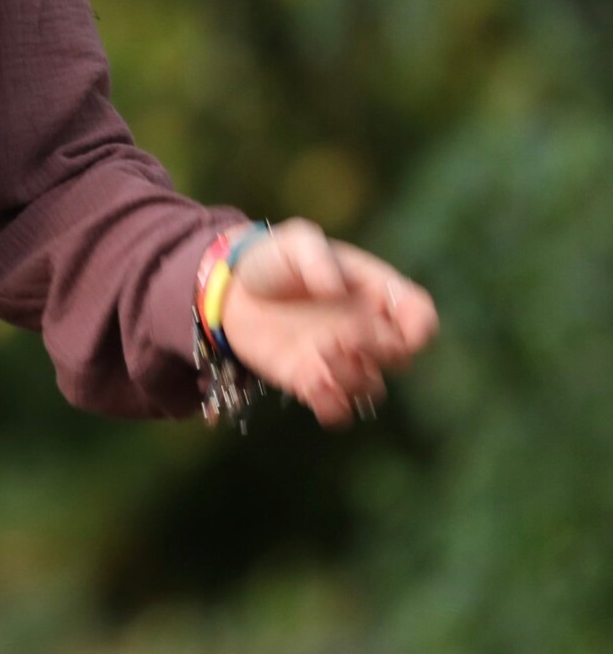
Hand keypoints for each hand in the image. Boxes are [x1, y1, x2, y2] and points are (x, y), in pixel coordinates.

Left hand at [214, 218, 438, 428]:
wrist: (233, 290)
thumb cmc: (274, 260)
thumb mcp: (294, 243)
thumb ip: (315, 256)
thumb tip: (335, 286)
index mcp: (374, 292)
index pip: (419, 314)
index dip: (419, 327)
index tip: (401, 330)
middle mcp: (366, 330)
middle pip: (400, 356)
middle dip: (379, 351)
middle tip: (343, 336)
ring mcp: (341, 359)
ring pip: (370, 389)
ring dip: (352, 379)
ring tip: (319, 355)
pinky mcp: (312, 381)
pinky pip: (338, 410)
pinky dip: (332, 407)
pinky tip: (310, 384)